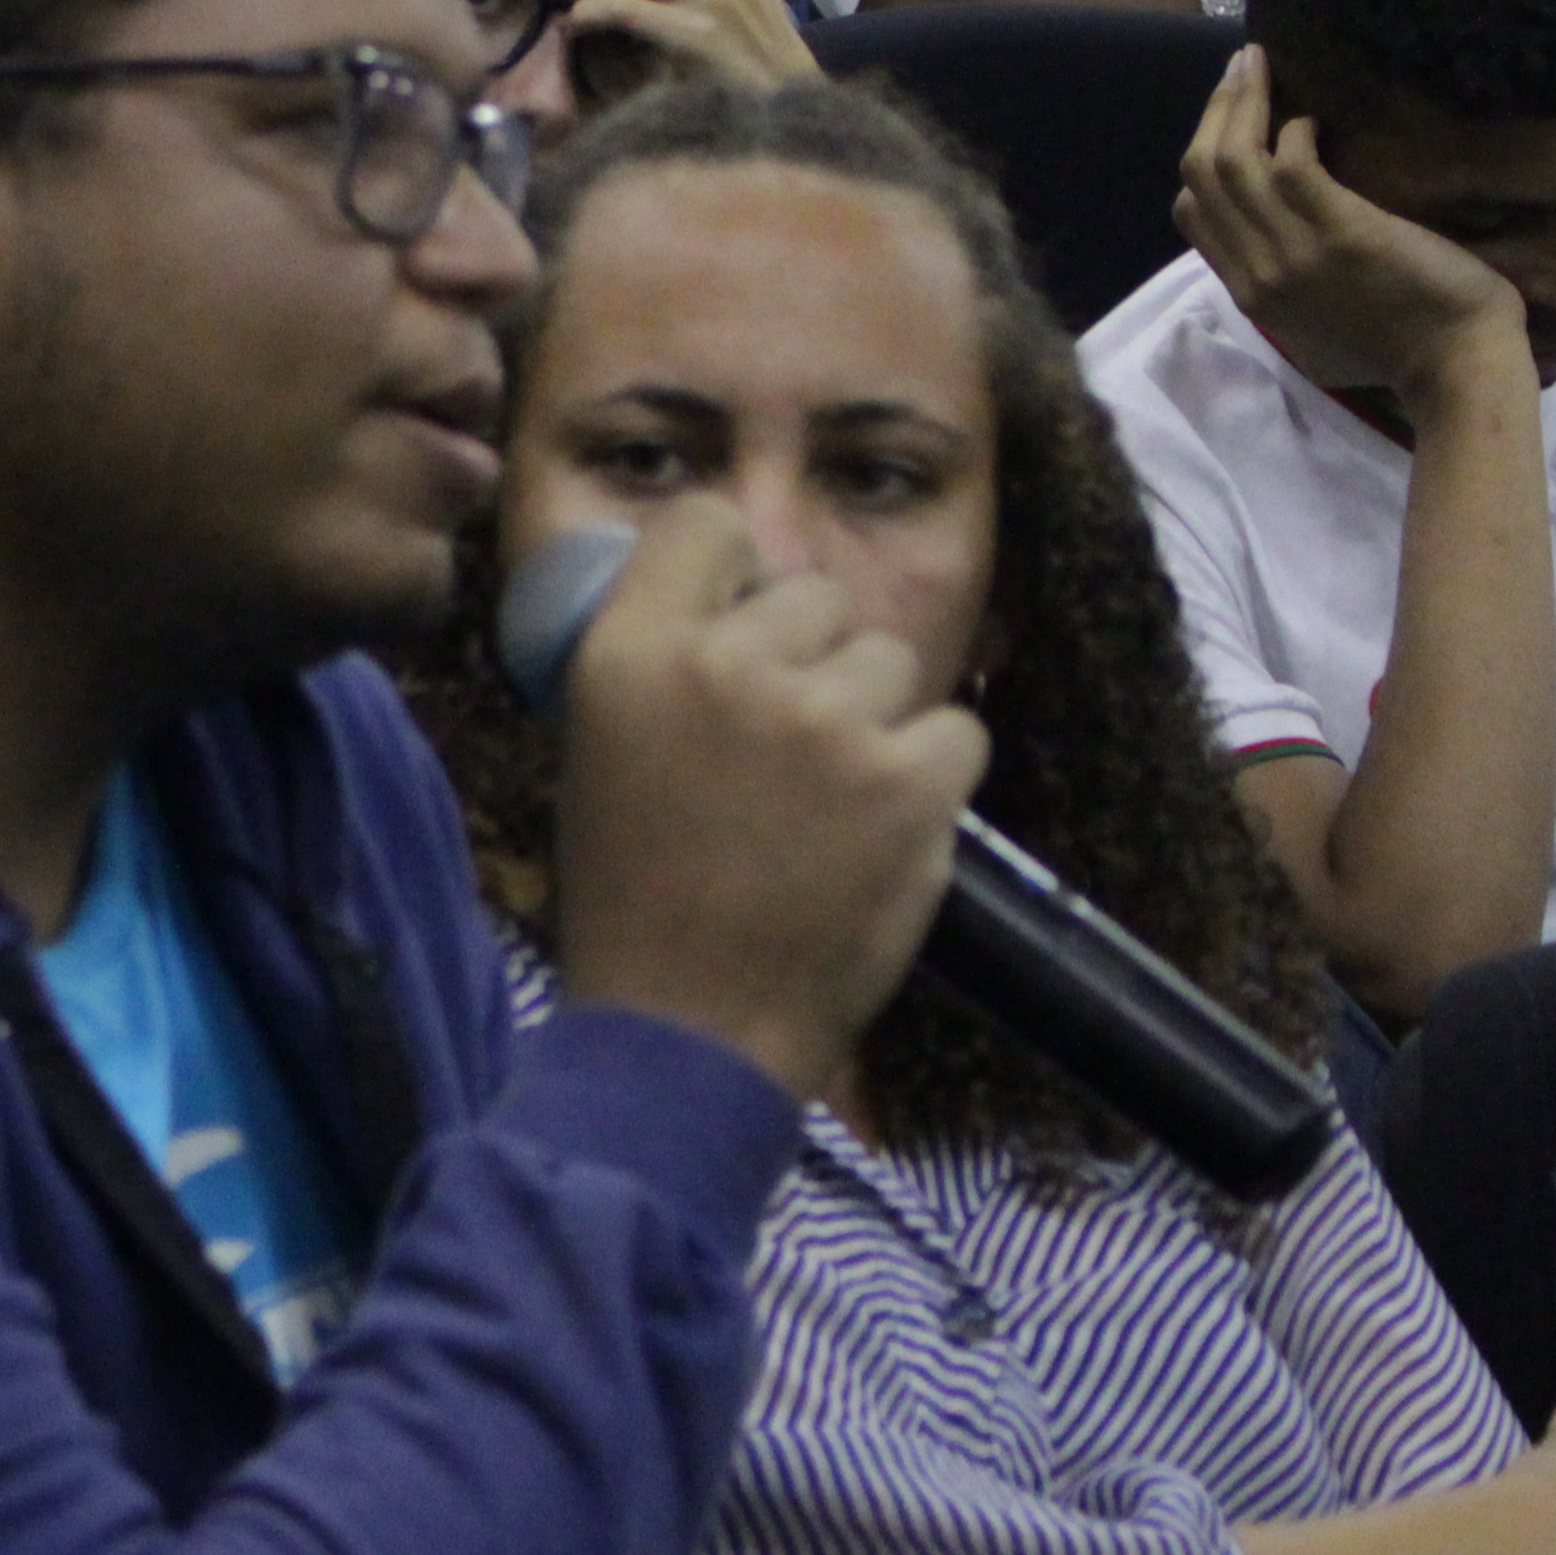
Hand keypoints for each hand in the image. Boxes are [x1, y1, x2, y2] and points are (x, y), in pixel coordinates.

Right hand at [547, 493, 987, 1103]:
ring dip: (874, 720)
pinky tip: (882, 830)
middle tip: (782, 753)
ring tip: (829, 805)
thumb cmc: (632, 901)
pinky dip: (931, 778)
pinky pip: (956, 729)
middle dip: (811, 661)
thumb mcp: (599, 752)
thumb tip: (735, 600)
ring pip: (890, 661)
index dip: (735, 573)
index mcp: (630, 653)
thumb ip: (661, 663)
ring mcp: (826, 721)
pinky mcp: (909, 782)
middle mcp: (729, 666)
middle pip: (815, 596)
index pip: (709, 523)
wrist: (686, 1032)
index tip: (742, 627)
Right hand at [1174, 44, 1528, 405]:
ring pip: (1235, 162)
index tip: (1232, 119)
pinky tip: (1314, 120)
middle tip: (1243, 65)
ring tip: (1261, 63)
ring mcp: (1295, 254)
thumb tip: (1280, 236)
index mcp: (1251, 294)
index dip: (1204, 154)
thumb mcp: (1316, 330)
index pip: (1192, 212)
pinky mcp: (1341, 233)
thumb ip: (1287, 286)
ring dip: (1243, 101)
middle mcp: (1258, 274)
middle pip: (1203, 175)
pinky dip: (1294, 131)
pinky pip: (1291, 165)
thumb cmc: (1401, 348)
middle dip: (1217, 110)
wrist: (1457, 366)